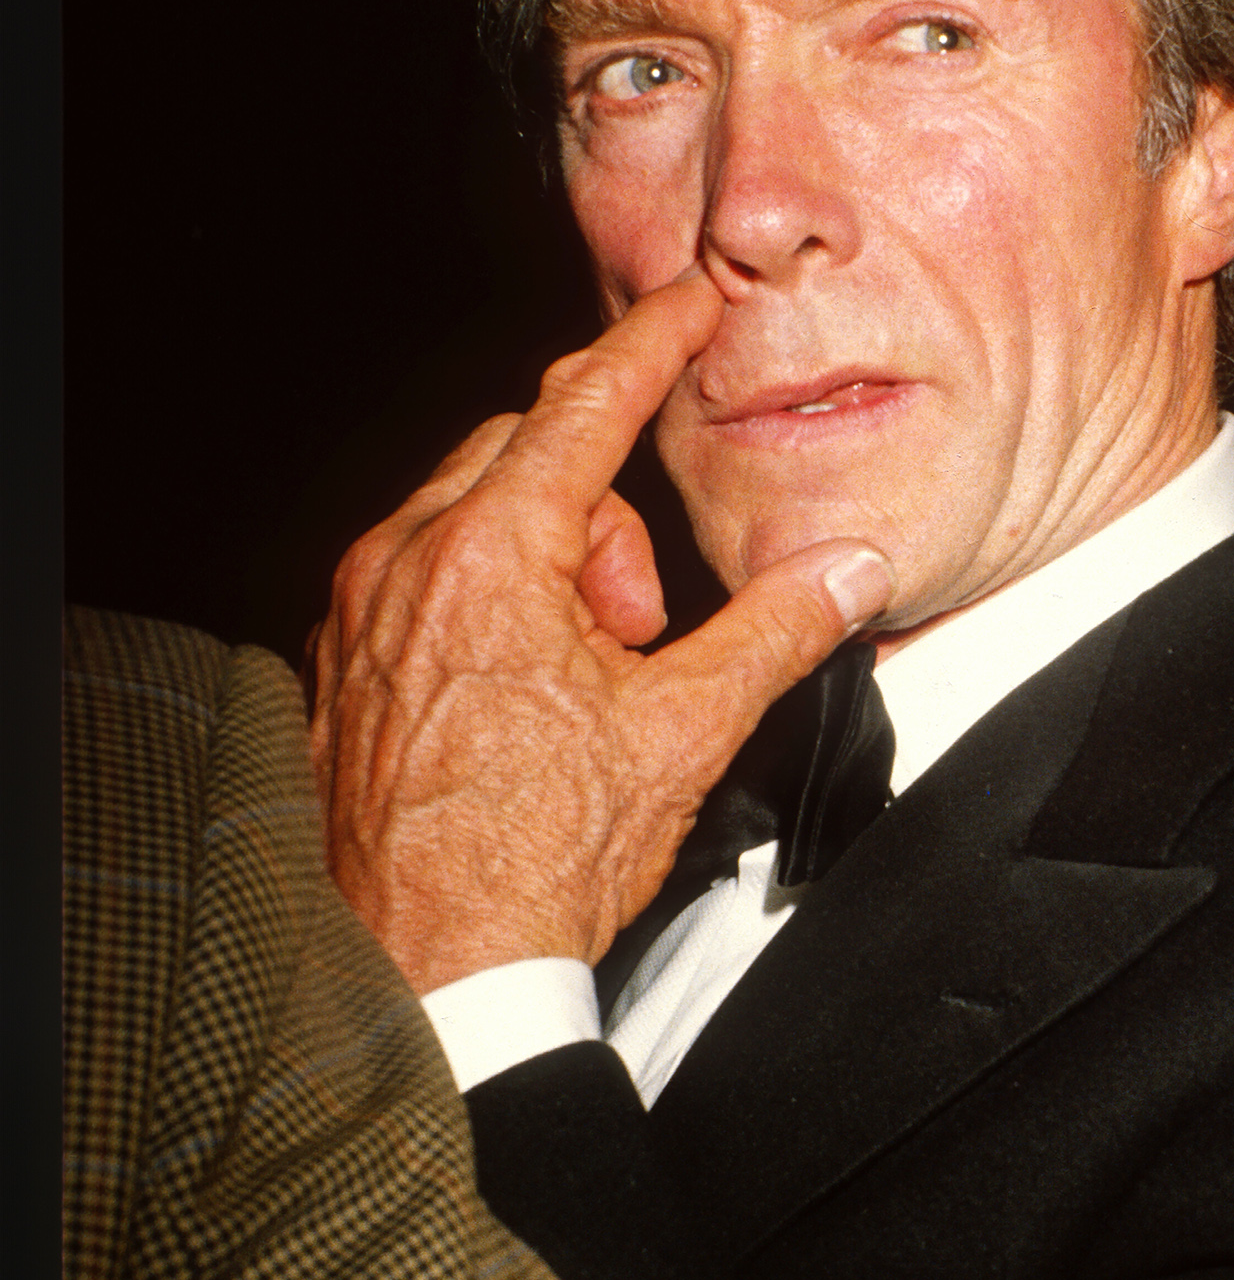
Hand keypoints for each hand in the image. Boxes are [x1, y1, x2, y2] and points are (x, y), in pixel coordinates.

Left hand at [308, 275, 895, 991]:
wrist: (436, 975)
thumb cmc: (540, 862)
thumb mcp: (685, 735)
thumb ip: (775, 632)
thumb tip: (849, 571)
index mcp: (489, 556)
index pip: (585, 405)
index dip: (650, 346)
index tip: (687, 305)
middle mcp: (402, 565)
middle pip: (522, 458)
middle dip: (603, 516)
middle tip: (643, 630)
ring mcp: (356, 618)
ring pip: (466, 521)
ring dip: (546, 568)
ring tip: (585, 685)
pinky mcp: (337, 671)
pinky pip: (417, 587)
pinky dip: (481, 610)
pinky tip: (522, 705)